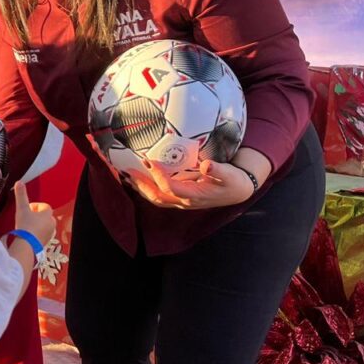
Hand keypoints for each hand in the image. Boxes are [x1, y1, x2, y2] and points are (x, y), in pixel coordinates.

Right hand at [13, 181, 55, 245]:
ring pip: (44, 226)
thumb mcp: (21, 208)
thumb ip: (21, 195)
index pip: (44, 206)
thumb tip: (19, 182)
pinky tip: (27, 235)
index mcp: (48, 213)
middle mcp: (51, 223)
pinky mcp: (45, 243)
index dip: (35, 206)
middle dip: (36, 216)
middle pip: (45, 216)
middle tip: (26, 218)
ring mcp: (49, 234)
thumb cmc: (26, 225)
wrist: (26, 245)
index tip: (27, 208)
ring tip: (26, 227)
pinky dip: (36, 234)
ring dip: (36, 225)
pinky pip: (42, 235)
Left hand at [127, 159, 255, 209]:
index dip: (159, 177)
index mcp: (195, 195)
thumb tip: (207, 165)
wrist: (236, 191)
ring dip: (140, 187)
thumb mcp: (230, 175)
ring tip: (126, 175)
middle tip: (128, 170)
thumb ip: (219, 170)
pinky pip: (159, 195)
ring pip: (155, 198)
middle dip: (141, 184)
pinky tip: (137, 178)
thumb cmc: (233, 181)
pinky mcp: (179, 197)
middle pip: (157, 196)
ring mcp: (181, 201)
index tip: (150, 162)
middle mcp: (185, 201)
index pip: (171, 188)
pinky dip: (146, 188)